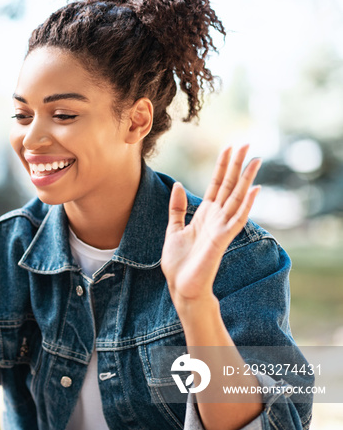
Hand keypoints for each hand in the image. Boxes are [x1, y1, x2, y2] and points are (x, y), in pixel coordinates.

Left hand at [160, 144, 260, 311]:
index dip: (222, 166)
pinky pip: (236, 219)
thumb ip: (177, 208)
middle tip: (247, 143)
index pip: (216, 185)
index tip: (229, 147)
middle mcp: (216, 218)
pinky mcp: (221, 239)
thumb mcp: (173, 229)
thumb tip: (178, 184)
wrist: (181, 286)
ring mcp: (220, 228)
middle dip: (237, 165)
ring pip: (236, 198)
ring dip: (246, 179)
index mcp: (204, 214)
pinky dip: (246, 205)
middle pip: (229, 186)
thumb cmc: (178, 262)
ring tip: (255, 160)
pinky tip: (254, 190)